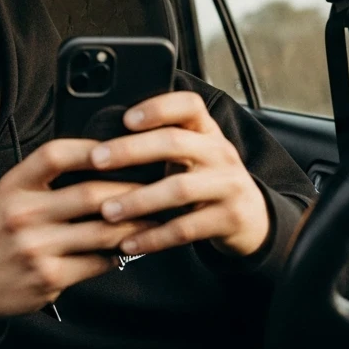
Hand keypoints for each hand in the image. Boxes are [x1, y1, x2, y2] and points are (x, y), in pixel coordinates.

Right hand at [0, 138, 154, 340]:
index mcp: (14, 186)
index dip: (93, 150)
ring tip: (154, 219)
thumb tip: (104, 162)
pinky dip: (118, 254)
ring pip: (102, 232)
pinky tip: (129, 248)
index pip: (56, 155)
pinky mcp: (49, 276)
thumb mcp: (10, 195)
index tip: (122, 149)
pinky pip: (98, 262)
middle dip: (130, 192)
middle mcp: (21, 214)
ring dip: (135, 226)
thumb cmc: (1, 233)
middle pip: (89, 194)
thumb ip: (46, 178)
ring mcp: (35, 247)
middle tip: (157, 189)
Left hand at [88, 91, 269, 257]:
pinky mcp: (230, 219)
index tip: (126, 118)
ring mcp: (228, 185)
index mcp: (205, 131)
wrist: (252, 218)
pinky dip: (154, 237)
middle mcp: (219, 152)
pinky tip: (128, 243)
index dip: (158, 108)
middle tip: (96, 160)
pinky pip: (186, 228)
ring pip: (179, 189)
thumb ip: (159, 142)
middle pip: (174, 143)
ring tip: (107, 211)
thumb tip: (98, 143)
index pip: (188, 106)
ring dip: (138, 200)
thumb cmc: (204, 179)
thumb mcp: (191, 154)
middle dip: (130, 150)